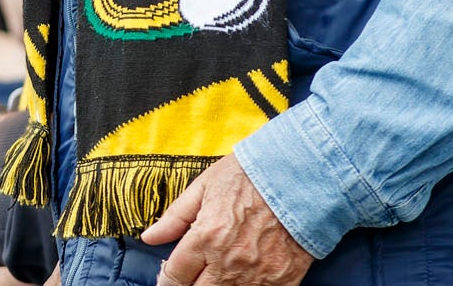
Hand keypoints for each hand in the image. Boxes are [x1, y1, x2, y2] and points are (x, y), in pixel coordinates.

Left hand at [140, 156, 313, 285]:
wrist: (302, 178)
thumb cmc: (251, 176)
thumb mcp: (205, 186)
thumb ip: (175, 216)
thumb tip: (149, 237)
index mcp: (206, 237)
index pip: (175, 275)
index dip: (166, 280)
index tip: (167, 279)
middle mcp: (228, 262)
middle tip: (188, 280)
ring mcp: (256, 276)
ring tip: (212, 278)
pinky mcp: (281, 282)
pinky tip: (238, 281)